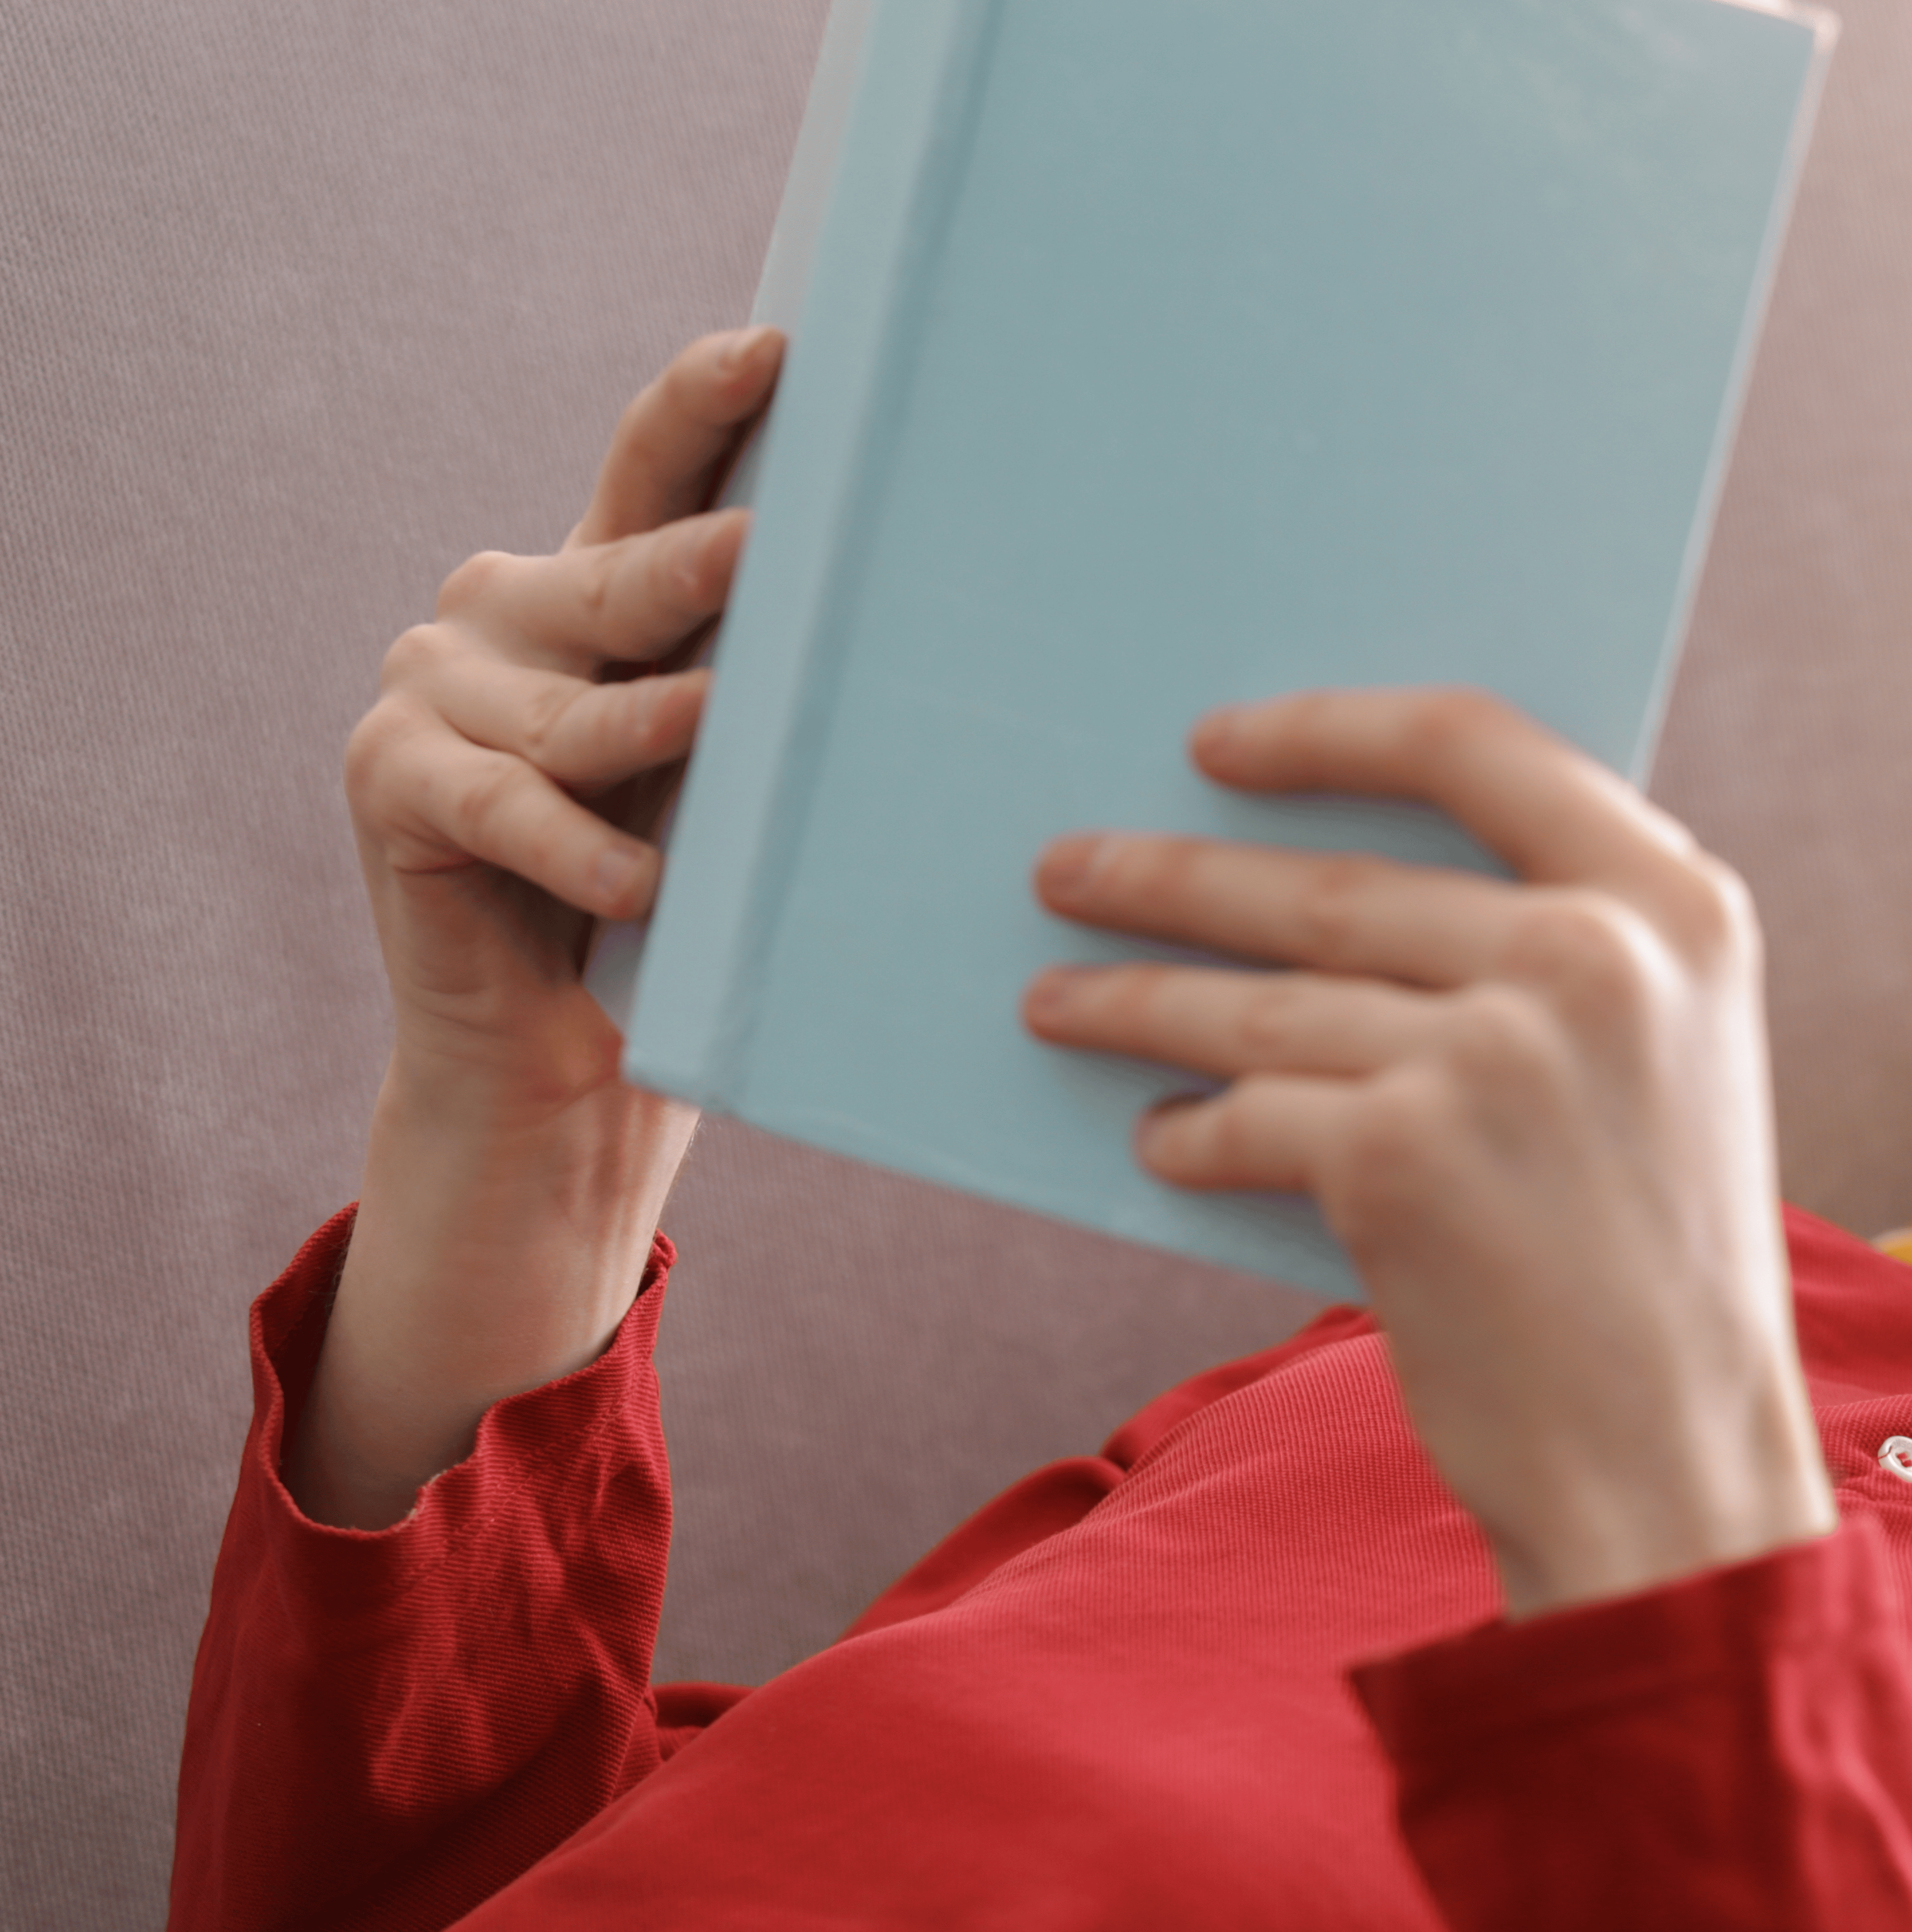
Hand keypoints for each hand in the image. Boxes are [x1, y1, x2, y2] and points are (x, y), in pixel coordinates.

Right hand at [300, 328, 782, 1528]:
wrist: (573, 1054)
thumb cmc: (692, 896)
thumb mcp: (745, 767)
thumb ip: (781, 671)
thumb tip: (934, 594)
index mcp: (596, 586)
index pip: (655, 463)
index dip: (708, 399)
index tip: (783, 346)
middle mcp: (506, 607)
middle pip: (627, 576)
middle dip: (704, 571)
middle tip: (769, 553)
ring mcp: (434, 685)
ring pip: (583, 708)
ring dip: (659, 742)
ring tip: (719, 753)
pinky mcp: (390, 776)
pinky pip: (508, 802)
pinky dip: (580, 849)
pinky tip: (639, 884)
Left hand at [1022, 690, 1833, 1615]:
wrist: (1674, 1464)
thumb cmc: (1653, 1267)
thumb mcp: (1669, 1060)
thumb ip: (1558, 950)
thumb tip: (1323, 881)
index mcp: (1679, 907)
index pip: (1475, 744)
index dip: (1330, 730)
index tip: (1218, 743)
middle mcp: (1593, 958)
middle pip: (1334, 883)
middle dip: (1176, 877)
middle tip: (1070, 873)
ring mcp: (1494, 1052)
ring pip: (1262, 1001)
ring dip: (1138, 1001)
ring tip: (1056, 1003)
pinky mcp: (1400, 1155)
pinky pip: (1248, 1117)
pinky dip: (1192, 1133)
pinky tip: (1164, 1140)